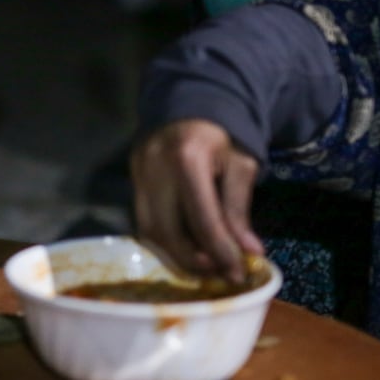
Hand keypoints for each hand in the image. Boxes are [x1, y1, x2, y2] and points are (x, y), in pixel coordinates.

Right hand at [130, 119, 262, 282]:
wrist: (188, 106)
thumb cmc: (220, 136)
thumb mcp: (239, 165)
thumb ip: (239, 208)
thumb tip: (249, 252)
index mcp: (187, 158)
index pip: (201, 218)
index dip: (221, 251)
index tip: (237, 274)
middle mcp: (155, 167)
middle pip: (167, 230)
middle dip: (194, 260)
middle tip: (219, 273)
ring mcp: (137, 173)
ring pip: (149, 230)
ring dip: (176, 255)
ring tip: (204, 265)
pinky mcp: (130, 179)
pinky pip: (143, 220)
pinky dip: (164, 240)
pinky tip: (186, 247)